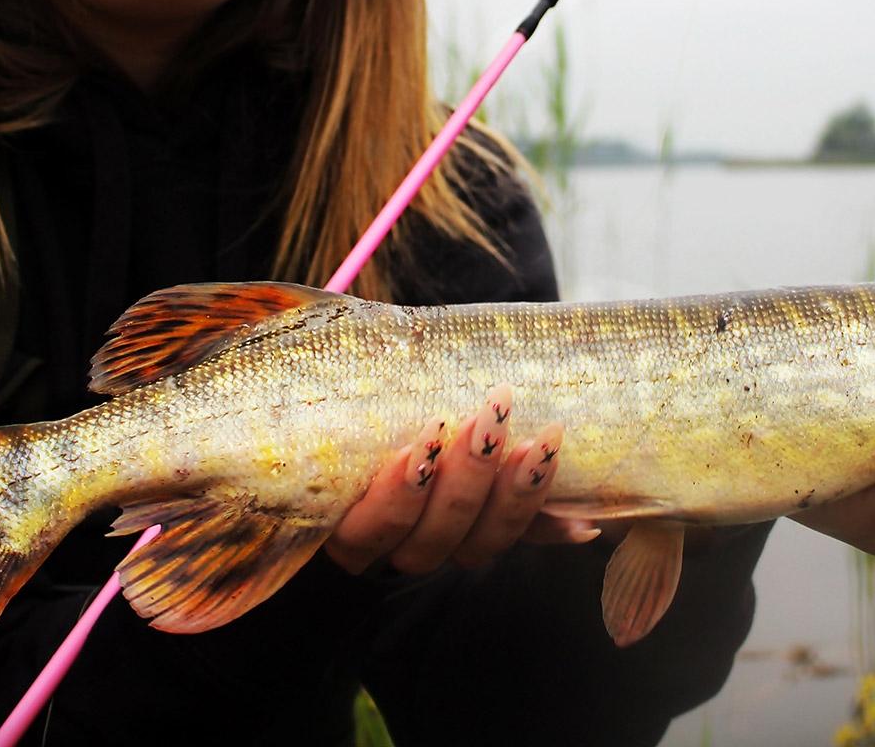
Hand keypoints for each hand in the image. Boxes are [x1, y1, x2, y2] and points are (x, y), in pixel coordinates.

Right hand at [324, 385, 599, 574]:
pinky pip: (526, 540)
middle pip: (429, 544)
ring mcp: (447, 542)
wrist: (409, 387)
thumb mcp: (346, 379)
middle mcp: (395, 545)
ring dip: (514, 498)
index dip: (397, 498)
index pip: (364, 534)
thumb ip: (336, 368)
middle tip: (489, 417)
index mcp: (344, 521)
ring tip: (541, 440)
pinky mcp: (492, 529)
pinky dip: (553, 527)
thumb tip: (289, 327)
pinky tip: (586, 521)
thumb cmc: (362, 386)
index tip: (422, 441)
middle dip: (466, 482)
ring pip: (478, 547)